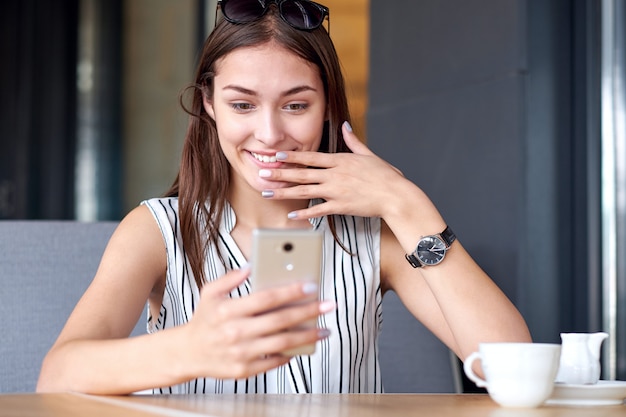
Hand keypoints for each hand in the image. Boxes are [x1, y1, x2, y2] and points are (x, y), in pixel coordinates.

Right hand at [181, 267, 333, 379]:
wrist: (189, 353)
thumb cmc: (204, 319)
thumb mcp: (210, 293)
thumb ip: (230, 278)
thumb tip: (251, 266)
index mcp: (228, 310)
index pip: (266, 298)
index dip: (291, 291)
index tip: (311, 285)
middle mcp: (235, 332)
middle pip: (279, 320)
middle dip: (308, 312)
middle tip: (328, 305)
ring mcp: (241, 353)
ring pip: (282, 342)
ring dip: (307, 336)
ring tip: (324, 329)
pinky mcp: (244, 370)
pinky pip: (274, 361)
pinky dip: (290, 353)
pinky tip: (303, 345)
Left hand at [259, 122, 408, 219]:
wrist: (396, 195)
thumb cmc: (386, 176)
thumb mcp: (369, 154)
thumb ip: (353, 141)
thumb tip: (344, 126)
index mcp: (340, 160)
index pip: (310, 156)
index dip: (291, 156)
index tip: (275, 155)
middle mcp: (335, 174)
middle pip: (301, 173)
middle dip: (279, 173)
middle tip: (261, 173)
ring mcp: (336, 191)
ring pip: (304, 191)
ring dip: (284, 192)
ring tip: (267, 192)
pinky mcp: (341, 206)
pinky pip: (318, 210)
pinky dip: (304, 213)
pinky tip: (291, 214)